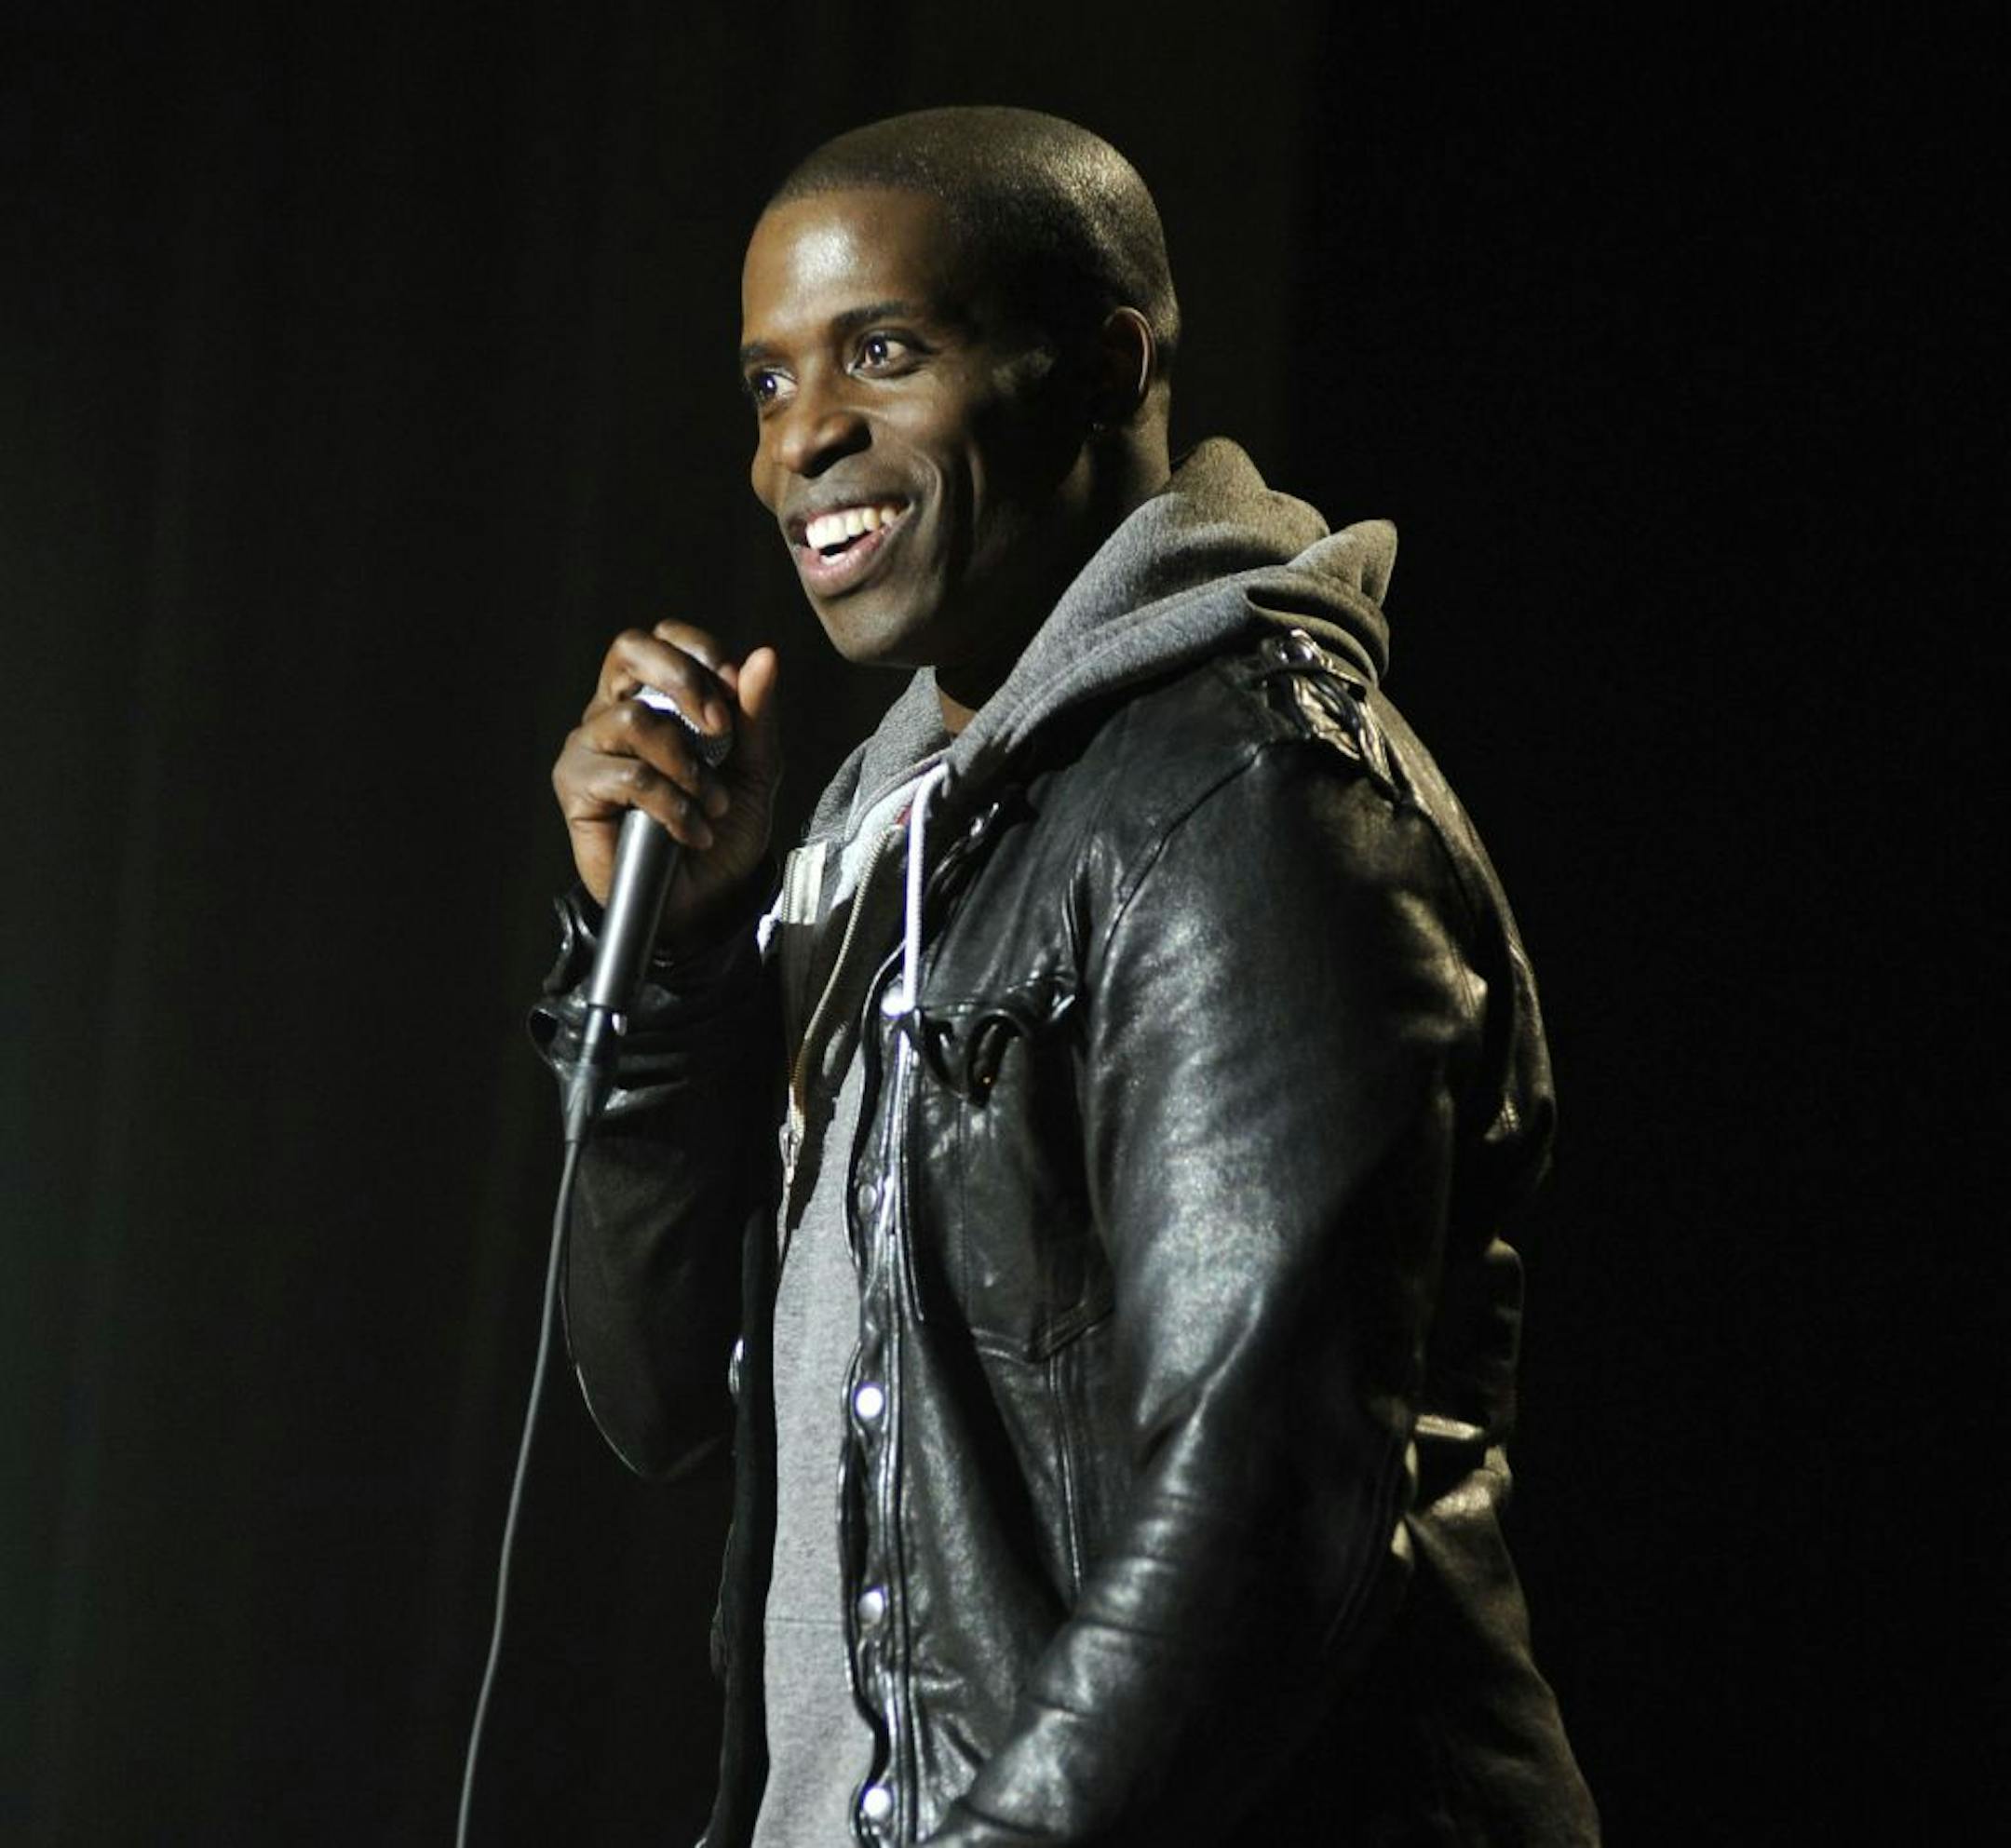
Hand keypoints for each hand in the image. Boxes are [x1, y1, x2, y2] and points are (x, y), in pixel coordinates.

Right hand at [553, 622, 781, 949]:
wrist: (704, 899)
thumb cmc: (722, 828)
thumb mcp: (755, 769)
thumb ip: (757, 715)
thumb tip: (764, 655)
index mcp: (655, 696)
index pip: (662, 638)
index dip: (700, 653)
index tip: (735, 691)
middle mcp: (614, 711)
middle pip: (628, 649)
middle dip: (682, 680)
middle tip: (719, 729)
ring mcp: (590, 747)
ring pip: (633, 718)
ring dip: (687, 765)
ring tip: (712, 804)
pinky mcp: (576, 788)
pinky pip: (629, 776)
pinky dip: (674, 806)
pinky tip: (693, 831)